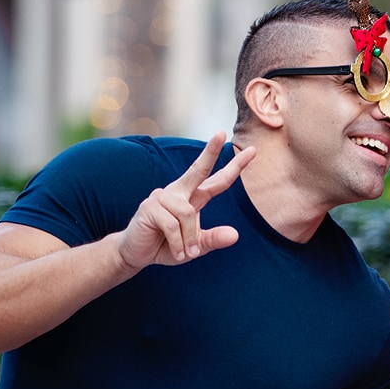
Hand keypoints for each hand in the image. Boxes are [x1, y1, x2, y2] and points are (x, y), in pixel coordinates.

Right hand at [118, 132, 256, 269]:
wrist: (136, 255)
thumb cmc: (167, 246)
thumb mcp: (195, 246)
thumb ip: (213, 240)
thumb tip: (235, 235)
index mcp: (193, 197)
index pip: (217, 180)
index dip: (234, 167)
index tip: (252, 152)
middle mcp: (179, 192)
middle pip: (198, 169)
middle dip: (210, 151)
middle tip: (221, 133)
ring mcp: (162, 197)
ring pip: (188, 214)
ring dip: (190, 239)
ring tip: (187, 253)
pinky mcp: (150, 207)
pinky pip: (173, 225)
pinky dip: (178, 243)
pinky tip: (177, 253)